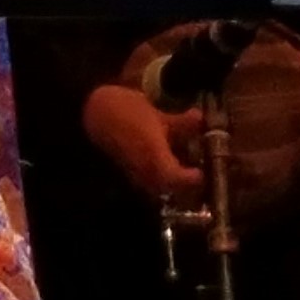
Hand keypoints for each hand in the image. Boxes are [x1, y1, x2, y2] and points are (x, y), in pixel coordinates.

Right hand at [84, 24, 299, 222]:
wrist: (94, 114)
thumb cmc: (125, 110)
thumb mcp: (157, 113)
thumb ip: (182, 122)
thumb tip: (204, 121)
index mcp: (154, 156)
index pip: (176, 179)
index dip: (192, 180)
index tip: (204, 173)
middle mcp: (146, 171)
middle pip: (173, 190)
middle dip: (190, 186)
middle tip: (205, 174)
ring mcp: (137, 174)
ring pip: (164, 188)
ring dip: (179, 183)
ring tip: (193, 170)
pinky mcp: (132, 173)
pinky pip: (154, 182)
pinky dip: (168, 177)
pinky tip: (175, 163)